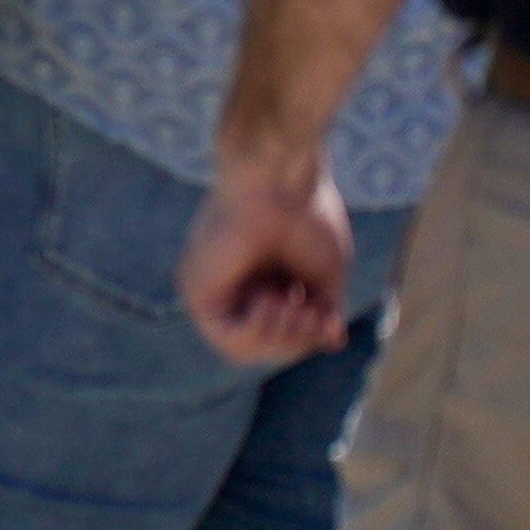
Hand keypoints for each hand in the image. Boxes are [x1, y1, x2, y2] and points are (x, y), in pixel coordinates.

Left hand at [181, 151, 353, 367]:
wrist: (279, 179)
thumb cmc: (305, 215)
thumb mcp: (324, 277)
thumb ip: (323, 314)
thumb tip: (333, 343)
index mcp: (261, 282)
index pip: (281, 336)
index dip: (309, 341)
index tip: (332, 324)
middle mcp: (231, 288)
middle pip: (264, 348)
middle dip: (297, 341)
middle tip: (312, 311)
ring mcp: (211, 289)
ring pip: (243, 349)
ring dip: (281, 338)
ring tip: (292, 302)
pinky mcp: (196, 288)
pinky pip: (226, 337)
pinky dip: (258, 330)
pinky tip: (271, 299)